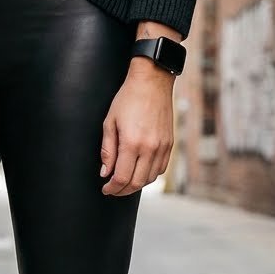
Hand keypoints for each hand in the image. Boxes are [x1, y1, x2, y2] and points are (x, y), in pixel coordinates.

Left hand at [100, 58, 174, 195]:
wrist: (152, 82)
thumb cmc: (128, 99)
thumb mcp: (110, 122)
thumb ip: (107, 150)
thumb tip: (105, 172)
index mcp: (132, 143)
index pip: (121, 177)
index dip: (112, 188)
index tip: (106, 189)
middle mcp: (149, 148)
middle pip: (137, 182)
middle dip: (122, 191)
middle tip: (113, 190)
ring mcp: (162, 147)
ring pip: (150, 178)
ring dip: (136, 185)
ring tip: (125, 183)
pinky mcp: (170, 144)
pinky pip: (161, 169)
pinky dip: (150, 175)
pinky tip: (140, 172)